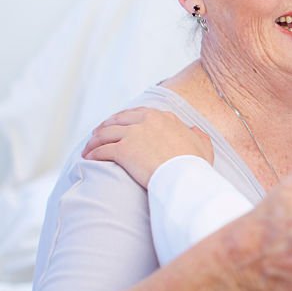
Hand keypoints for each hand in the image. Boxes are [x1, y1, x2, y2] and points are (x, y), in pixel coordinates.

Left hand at [83, 107, 213, 186]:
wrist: (184, 177)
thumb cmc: (195, 164)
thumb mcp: (203, 145)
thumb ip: (197, 134)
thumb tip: (193, 130)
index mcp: (163, 117)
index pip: (138, 113)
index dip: (126, 118)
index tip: (120, 124)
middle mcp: (146, 121)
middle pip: (118, 119)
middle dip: (105, 126)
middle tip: (98, 134)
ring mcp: (132, 134)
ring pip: (105, 133)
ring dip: (94, 140)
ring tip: (89, 148)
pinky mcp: (122, 150)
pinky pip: (101, 149)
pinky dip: (93, 153)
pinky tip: (90, 158)